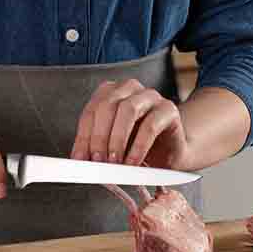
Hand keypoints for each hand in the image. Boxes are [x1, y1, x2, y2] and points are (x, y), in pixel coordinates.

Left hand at [70, 78, 191, 171]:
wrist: (172, 151)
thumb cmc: (139, 145)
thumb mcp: (113, 146)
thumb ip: (98, 147)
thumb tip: (80, 160)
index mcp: (111, 92)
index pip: (91, 110)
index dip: (84, 136)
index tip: (80, 159)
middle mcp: (130, 89)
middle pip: (107, 105)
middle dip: (99, 136)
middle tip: (98, 161)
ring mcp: (150, 96)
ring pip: (128, 109)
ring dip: (117, 139)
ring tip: (114, 162)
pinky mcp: (168, 109)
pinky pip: (150, 125)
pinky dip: (138, 146)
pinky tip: (133, 162)